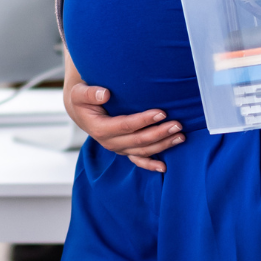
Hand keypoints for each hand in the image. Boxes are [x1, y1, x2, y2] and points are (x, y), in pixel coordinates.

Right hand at [64, 80, 184, 172]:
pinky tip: (164, 167)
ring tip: (180, 136)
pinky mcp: (124, 150)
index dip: (144, 120)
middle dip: (159, 133)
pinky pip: (138, 160)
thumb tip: (105, 94)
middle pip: (138, 140)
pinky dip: (151, 164)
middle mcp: (109, 142)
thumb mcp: (79, 93)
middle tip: (178, 124)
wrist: (80, 111)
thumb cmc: (82, 99)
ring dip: (162, 145)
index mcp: (100, 129)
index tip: (162, 112)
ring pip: (143, 151)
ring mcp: (118, 148)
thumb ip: (90, 93)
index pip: (126, 126)